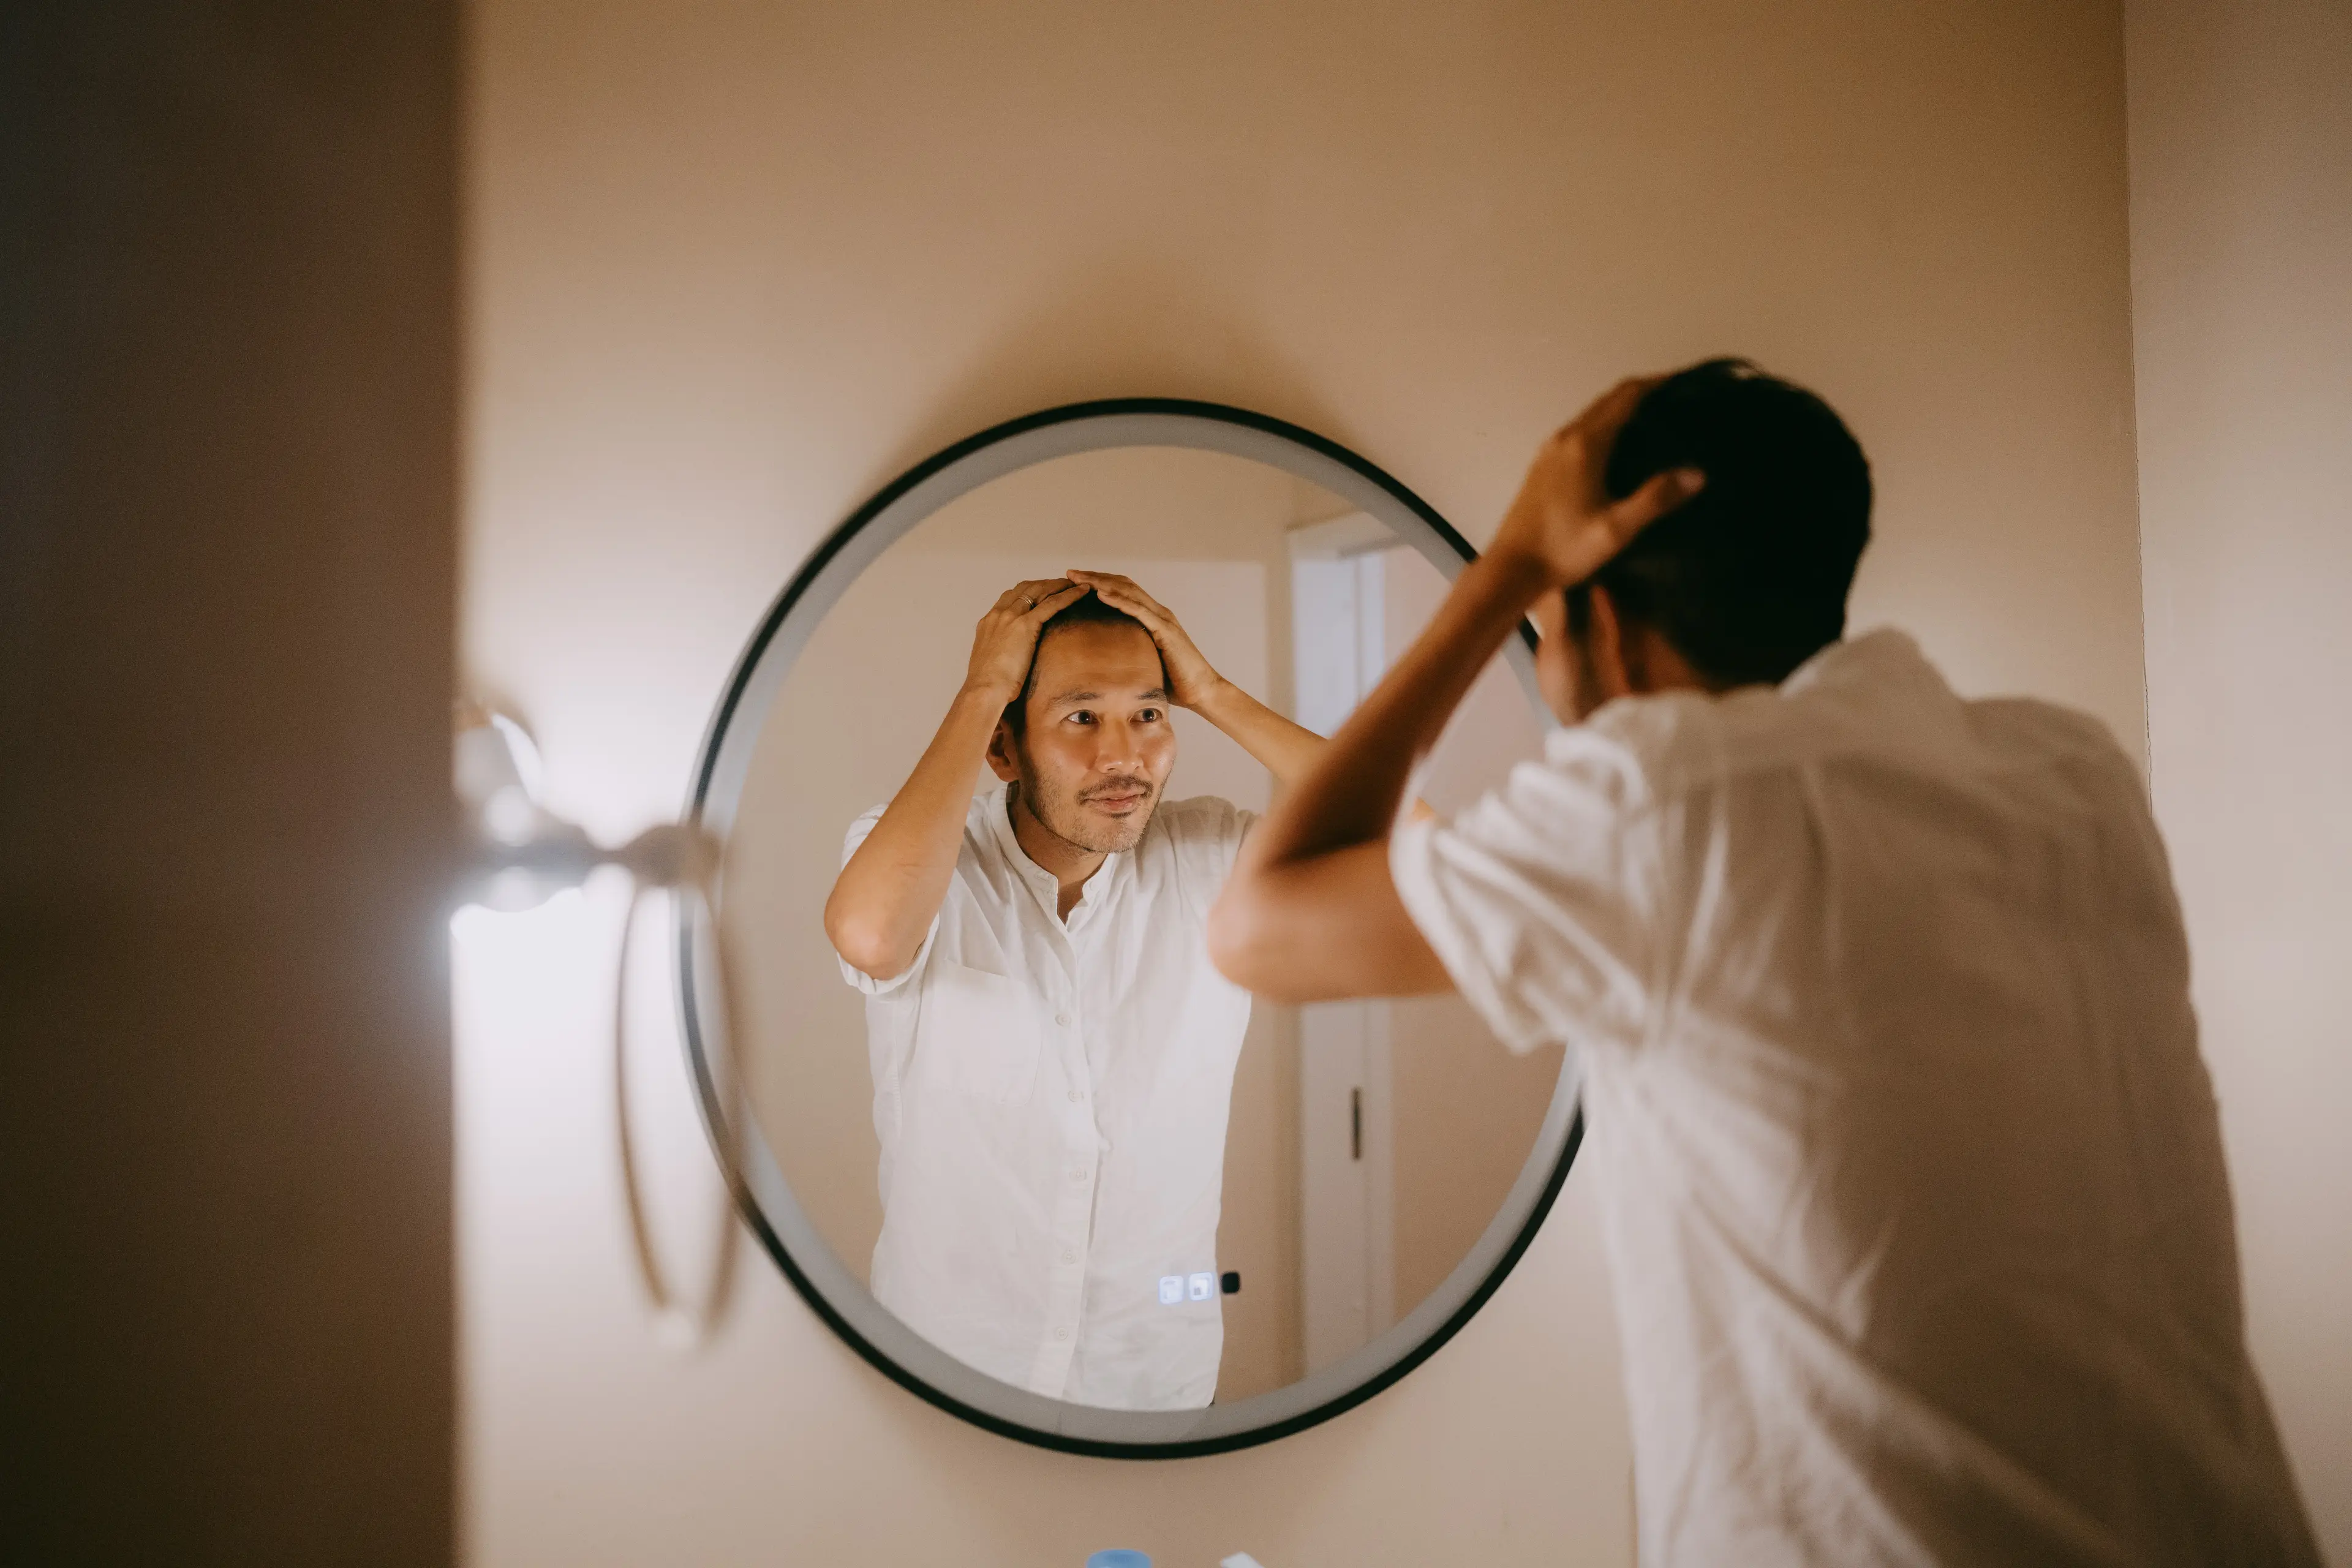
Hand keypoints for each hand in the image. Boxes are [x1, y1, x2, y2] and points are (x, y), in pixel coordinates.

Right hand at [964, 577, 1087, 701]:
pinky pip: (1052, 604)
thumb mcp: (991, 660)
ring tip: (1077, 584)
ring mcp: (1011, 617)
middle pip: (1027, 588)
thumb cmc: (987, 684)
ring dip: (1059, 585)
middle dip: (1047, 583)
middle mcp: (999, 614)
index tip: (1044, 590)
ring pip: (1040, 591)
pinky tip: (1082, 592)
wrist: (983, 690)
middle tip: (1065, 583)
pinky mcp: (1025, 625)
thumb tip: (1010, 655)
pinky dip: (1069, 595)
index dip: (1030, 590)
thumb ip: (1001, 650)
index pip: (1012, 596)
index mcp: (989, 621)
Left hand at [1065, 570, 1222, 707]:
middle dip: (1095, 577)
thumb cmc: (1173, 681)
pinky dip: (1119, 600)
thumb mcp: (1144, 663)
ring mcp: (1163, 619)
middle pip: (1122, 585)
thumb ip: (1128, 654)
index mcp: (1152, 617)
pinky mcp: (1165, 630)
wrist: (1201, 691)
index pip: (1122, 591)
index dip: (1099, 583)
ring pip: (1129, 592)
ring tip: (1079, 578)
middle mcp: (1158, 612)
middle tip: (1070, 573)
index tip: (1074, 582)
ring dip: (1102, 582)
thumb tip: (1103, 663)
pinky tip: (1101, 594)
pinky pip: (1139, 610)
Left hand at [1489, 376, 1705, 589]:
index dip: (1656, 383)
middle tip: (1676, 401)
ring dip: (1621, 410)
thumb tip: (1697, 473)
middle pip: (1608, 401)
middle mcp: (1564, 438)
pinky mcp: (1542, 466)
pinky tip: (1618, 448)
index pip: (1625, 396)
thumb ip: (1656, 498)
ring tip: (1654, 422)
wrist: (1511, 570)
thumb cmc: (1564, 550)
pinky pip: (1579, 432)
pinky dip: (1603, 427)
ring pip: (1591, 416)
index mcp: (1585, 444)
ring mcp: (1549, 451)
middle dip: (1642, 394)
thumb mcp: (1616, 529)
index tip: (1684, 381)